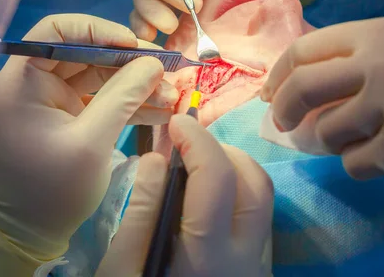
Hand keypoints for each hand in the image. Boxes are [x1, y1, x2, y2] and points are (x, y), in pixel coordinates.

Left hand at [0, 14, 179, 274]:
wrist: (29, 234)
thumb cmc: (51, 191)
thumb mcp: (90, 142)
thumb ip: (122, 97)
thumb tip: (153, 64)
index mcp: (22, 82)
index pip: (55, 32)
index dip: (97, 30)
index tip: (135, 45)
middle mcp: (34, 84)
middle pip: (86, 54)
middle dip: (129, 64)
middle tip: (169, 72)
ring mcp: (53, 102)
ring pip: (99, 77)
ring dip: (136, 85)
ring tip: (174, 97)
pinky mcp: (69, 119)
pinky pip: (102, 100)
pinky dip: (129, 104)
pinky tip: (162, 110)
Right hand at [96, 115, 273, 275]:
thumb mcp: (120, 271)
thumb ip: (141, 212)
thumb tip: (160, 159)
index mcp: (205, 259)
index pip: (215, 179)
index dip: (197, 140)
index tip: (176, 121)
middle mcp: (244, 261)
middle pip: (255, 185)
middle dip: (224, 150)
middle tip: (189, 142)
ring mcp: (257, 267)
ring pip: (263, 201)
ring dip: (235, 168)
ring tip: (197, 163)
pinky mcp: (258, 271)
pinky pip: (259, 219)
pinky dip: (239, 192)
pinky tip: (209, 196)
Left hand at [261, 17, 383, 179]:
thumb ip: (352, 57)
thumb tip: (297, 87)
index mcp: (374, 33)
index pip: (302, 51)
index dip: (278, 75)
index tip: (270, 94)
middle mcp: (378, 64)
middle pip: (302, 88)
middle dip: (281, 111)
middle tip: (281, 125)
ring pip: (326, 132)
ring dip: (330, 142)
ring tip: (357, 138)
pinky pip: (354, 164)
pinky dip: (359, 164)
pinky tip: (382, 156)